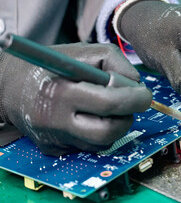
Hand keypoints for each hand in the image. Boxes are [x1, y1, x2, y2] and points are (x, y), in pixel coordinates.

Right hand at [0, 43, 151, 155]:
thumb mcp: (85, 52)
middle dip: (129, 117)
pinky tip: (93, 117)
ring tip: (111, 108)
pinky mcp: (56, 150)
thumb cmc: (52, 66)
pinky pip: (90, 147)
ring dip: (116, 125)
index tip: (144, 94)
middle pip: (109, 131)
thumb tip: (137, 85)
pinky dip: (101, 133)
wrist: (12, 86)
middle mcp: (56, 121)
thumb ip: (116, 63)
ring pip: (103, 143)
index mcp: (62, 92)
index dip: (134, 99)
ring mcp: (56, 139)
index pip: (109, 103)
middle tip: (132, 104)